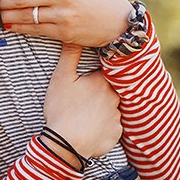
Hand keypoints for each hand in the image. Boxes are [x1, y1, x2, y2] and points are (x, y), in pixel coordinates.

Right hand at [40, 44, 121, 164]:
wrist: (66, 144)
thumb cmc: (62, 109)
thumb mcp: (61, 78)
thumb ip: (70, 55)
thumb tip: (74, 35)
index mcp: (103, 81)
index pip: (106, 72)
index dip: (96, 75)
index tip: (88, 80)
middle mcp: (115, 98)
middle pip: (109, 91)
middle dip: (98, 93)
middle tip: (83, 100)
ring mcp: (117, 117)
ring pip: (111, 109)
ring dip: (101, 111)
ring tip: (84, 116)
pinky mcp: (116, 134)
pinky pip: (111, 127)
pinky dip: (102, 128)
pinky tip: (89, 129)